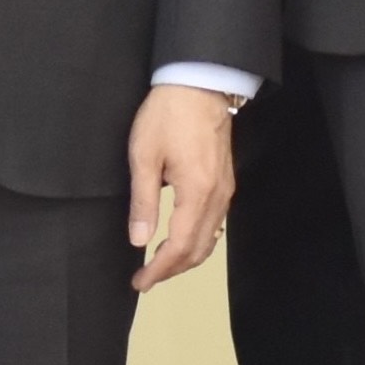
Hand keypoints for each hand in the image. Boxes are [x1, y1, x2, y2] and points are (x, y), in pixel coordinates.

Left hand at [127, 83, 238, 290]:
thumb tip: (139, 240)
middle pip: (199, 250)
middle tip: (145, 279)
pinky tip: (182, 240)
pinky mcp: (226, 182)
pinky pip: (216, 224)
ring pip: (211, 239)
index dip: (159, 270)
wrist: (200, 84)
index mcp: (197, 193)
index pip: (179, 247)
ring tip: (160, 265)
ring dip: (187, 258)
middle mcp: (218, 197)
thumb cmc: (167, 115)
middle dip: (172, 270)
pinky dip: (198, 240)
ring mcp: (226, 190)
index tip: (139, 281)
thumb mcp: (144, 156)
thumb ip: (143, 202)